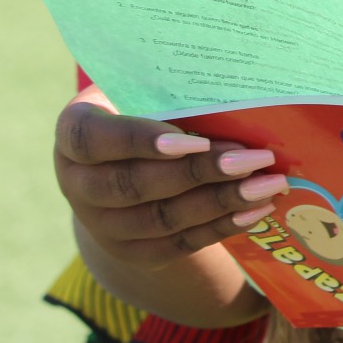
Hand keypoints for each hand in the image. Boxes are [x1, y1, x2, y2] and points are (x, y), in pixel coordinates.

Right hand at [55, 86, 289, 266]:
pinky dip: (220, 227)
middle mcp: (78, 183)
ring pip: (161, 219)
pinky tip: (256, 210)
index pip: (94, 138)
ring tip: (268, 185)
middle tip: (254, 159)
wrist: (127, 161)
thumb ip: (177, 93)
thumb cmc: (146, 108)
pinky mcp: (132, 251)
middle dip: (200, 173)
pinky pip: (177, 244)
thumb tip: (242, 92)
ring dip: (220, 202)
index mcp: (74, 132)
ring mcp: (102, 224)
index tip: (193, 140)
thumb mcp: (147, 91)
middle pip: (134, 185)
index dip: (139, 141)